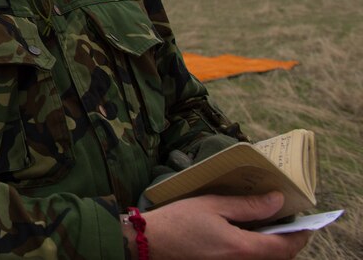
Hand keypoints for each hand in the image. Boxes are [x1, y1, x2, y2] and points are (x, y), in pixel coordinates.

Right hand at [130, 192, 310, 259]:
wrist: (148, 244)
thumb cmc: (177, 221)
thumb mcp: (212, 205)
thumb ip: (247, 205)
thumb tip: (276, 201)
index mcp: (242, 248)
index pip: (285, 246)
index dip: (300, 235)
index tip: (307, 223)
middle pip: (279, 257)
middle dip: (289, 242)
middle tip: (288, 222)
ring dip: (272, 247)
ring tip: (269, 226)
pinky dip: (256, 250)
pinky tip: (247, 236)